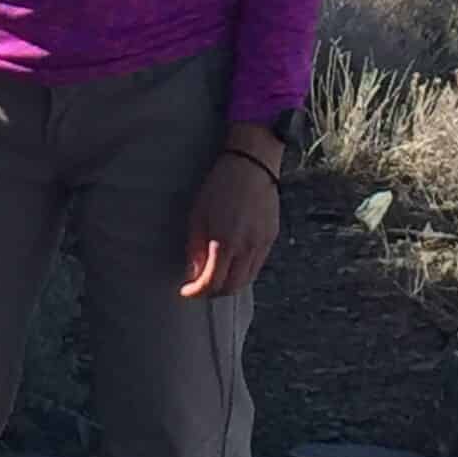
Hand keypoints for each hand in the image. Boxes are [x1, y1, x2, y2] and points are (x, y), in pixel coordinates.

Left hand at [180, 149, 280, 298]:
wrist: (252, 164)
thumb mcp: (198, 214)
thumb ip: (195, 248)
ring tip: (217, 277)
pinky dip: (243, 272)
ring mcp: (261, 244)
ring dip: (229, 284)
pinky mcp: (271, 237)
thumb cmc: (220, 185)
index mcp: (224, 242)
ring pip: (246, 280)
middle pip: (230, 287)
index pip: (210, 283)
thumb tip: (193, 273)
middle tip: (201, 286)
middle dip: (212, 292)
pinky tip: (233, 263)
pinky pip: (257, 265)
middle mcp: (245, 248)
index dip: (195, 291)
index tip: (186, 290)